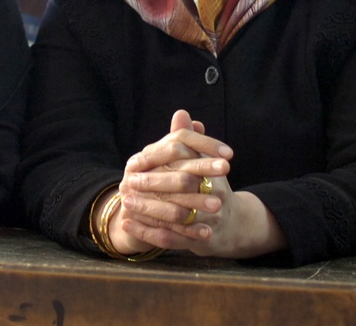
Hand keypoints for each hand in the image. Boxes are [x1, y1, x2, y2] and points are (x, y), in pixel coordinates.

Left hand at [110, 110, 285, 258]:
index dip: (158, 161)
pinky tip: (125, 223)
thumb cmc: (212, 187)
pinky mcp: (198, 241)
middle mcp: (214, 197)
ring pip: (173, 215)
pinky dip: (145, 232)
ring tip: (123, 202)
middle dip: (151, 185)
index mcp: (214, 174)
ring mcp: (208, 221)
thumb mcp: (204, 162)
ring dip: (146, 210)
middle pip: (180, 188)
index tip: (134, 161)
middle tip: (126, 182)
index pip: (186, 163)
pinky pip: (169, 238)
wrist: (232, 226)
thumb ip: (190, 140)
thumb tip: (181, 114)